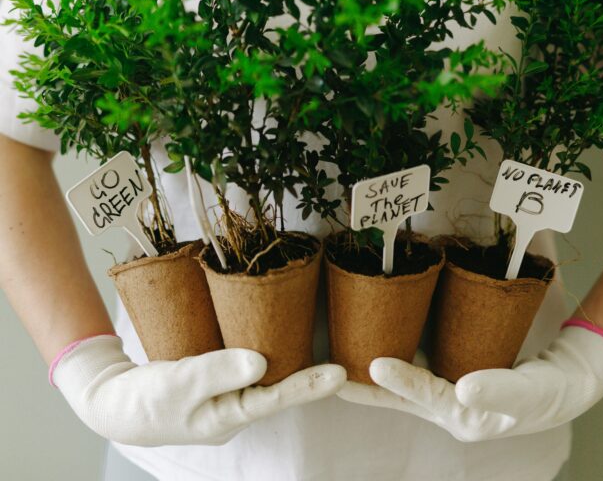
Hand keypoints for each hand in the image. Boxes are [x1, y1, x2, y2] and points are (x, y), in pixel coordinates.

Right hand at [52, 335, 345, 445]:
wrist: (112, 401)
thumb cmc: (143, 398)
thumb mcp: (178, 383)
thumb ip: (218, 371)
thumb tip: (261, 362)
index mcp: (226, 418)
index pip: (274, 399)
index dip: (308, 385)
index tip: (339, 374)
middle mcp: (232, 409)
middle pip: (277, 390)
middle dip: (309, 374)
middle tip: (344, 358)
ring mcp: (224, 396)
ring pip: (264, 377)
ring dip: (289, 360)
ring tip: (321, 340)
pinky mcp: (215, 379)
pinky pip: (246, 365)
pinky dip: (264, 349)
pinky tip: (274, 331)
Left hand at [338, 324, 602, 440]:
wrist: (571, 378)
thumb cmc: (553, 389)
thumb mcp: (530, 391)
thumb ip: (499, 389)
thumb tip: (464, 388)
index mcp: (467, 419)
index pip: (426, 397)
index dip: (399, 380)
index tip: (371, 364)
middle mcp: (452, 410)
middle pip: (401, 398)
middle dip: (366, 387)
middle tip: (329, 375)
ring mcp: (452, 394)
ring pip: (406, 381)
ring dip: (376, 372)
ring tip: (343, 354)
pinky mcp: (456, 374)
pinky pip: (421, 366)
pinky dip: (400, 355)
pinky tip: (383, 338)